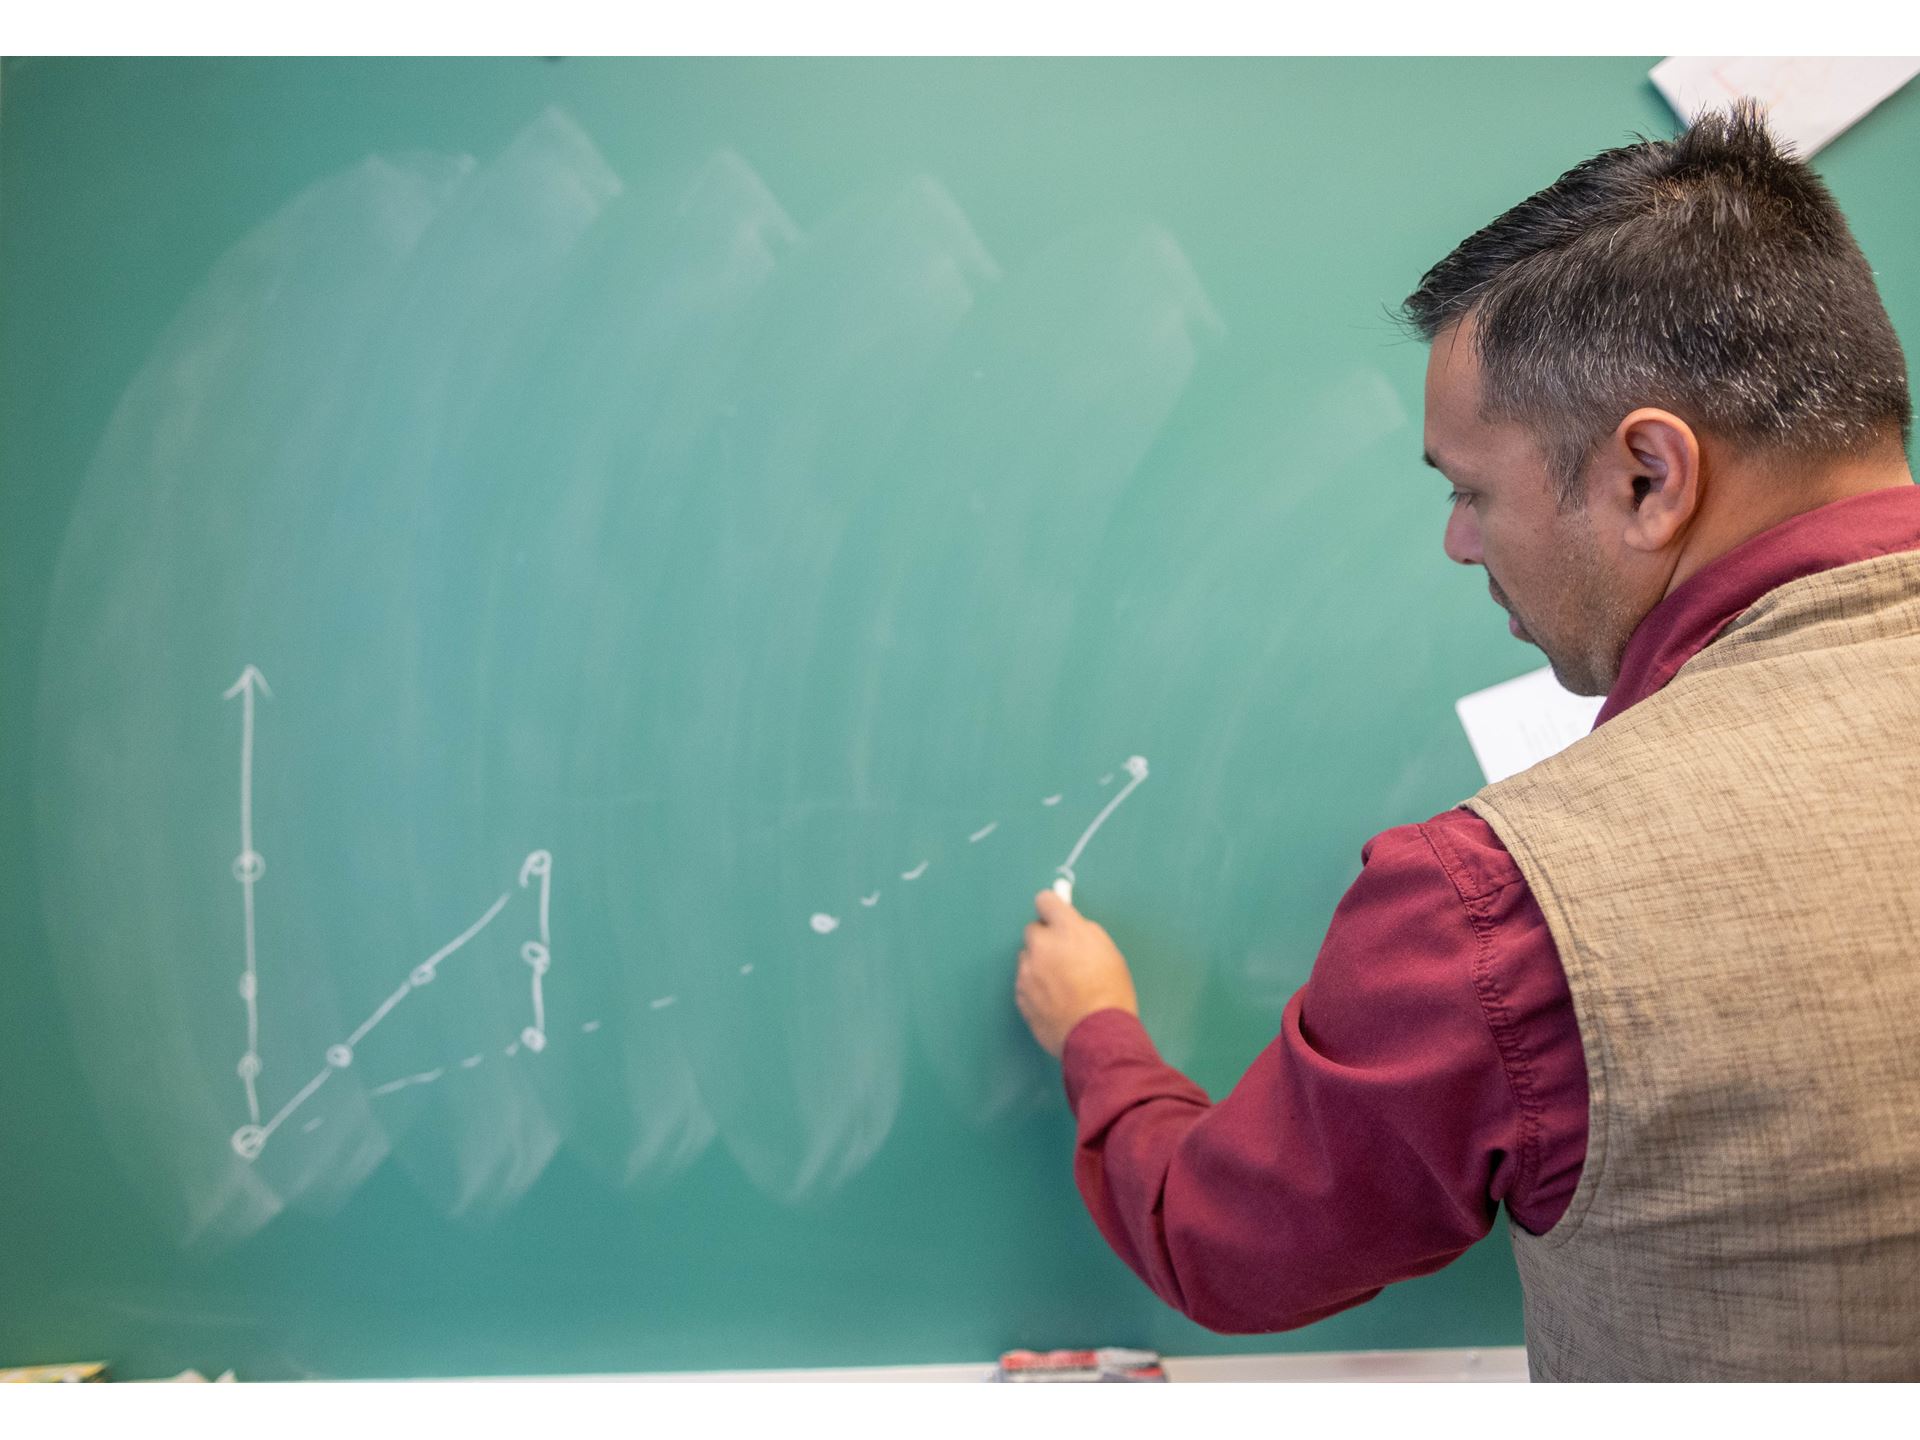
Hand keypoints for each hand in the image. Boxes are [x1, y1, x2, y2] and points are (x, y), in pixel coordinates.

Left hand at [1014, 888, 1138, 1058]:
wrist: (1098, 1034)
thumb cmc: (1111, 993)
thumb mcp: (1109, 952)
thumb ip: (1085, 933)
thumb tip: (1071, 927)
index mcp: (1067, 931)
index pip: (1046, 900)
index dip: (1052, 908)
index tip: (1056, 916)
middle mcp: (1042, 946)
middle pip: (1033, 930)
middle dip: (1046, 939)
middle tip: (1064, 956)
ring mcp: (1027, 972)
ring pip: (1027, 957)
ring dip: (1039, 963)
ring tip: (1061, 984)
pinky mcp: (1020, 996)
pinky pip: (1023, 982)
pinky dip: (1034, 987)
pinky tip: (1054, 1000)